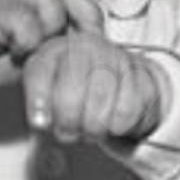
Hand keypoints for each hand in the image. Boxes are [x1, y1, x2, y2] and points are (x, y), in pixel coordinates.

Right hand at [0, 0, 104, 99]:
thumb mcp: (37, 51)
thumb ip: (63, 44)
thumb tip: (98, 55)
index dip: (92, 18)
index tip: (93, 45)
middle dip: (78, 23)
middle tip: (70, 49)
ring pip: (51, 3)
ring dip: (51, 33)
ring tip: (36, 50)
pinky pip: (25, 21)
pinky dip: (27, 41)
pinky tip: (16, 51)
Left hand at [20, 32, 167, 144]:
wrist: (121, 82)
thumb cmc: (76, 92)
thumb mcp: (47, 94)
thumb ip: (38, 106)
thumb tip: (40, 122)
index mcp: (55, 50)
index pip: (40, 73)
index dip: (38, 101)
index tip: (39, 123)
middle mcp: (85, 47)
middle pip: (70, 95)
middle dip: (68, 122)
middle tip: (69, 132)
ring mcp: (116, 57)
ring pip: (100, 102)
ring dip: (93, 127)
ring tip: (91, 129)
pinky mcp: (142, 74)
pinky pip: (127, 110)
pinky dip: (118, 126)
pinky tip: (113, 123)